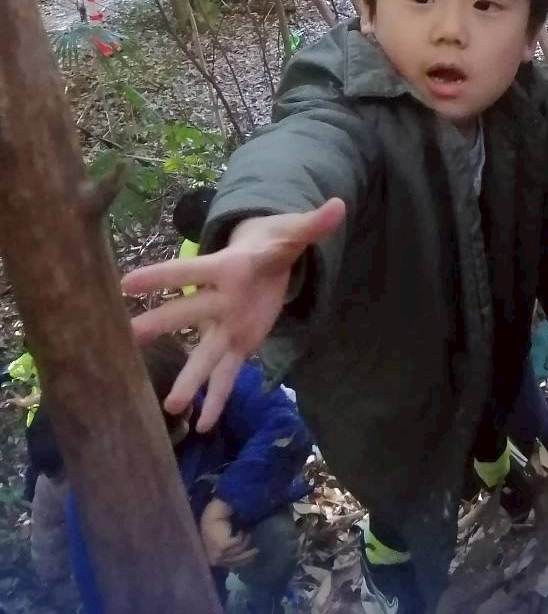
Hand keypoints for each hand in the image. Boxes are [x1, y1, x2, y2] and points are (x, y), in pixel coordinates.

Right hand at [121, 199, 344, 430]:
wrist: (268, 254)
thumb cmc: (274, 240)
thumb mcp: (294, 231)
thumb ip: (313, 223)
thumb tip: (339, 205)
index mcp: (227, 268)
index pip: (190, 269)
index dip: (161, 275)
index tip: (126, 283)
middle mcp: (219, 299)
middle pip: (189, 312)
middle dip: (162, 324)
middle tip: (129, 336)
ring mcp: (226, 325)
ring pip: (204, 354)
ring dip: (189, 378)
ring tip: (171, 407)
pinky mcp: (239, 344)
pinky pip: (226, 373)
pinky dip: (217, 398)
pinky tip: (204, 424)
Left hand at [199, 498, 256, 568]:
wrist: (212, 516)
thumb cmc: (218, 527)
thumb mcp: (225, 542)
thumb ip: (232, 550)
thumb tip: (247, 555)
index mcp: (215, 561)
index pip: (232, 565)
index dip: (244, 561)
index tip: (254, 557)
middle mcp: (216, 560)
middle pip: (237, 560)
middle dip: (248, 555)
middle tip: (257, 550)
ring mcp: (219, 554)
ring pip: (240, 550)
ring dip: (245, 540)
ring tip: (248, 532)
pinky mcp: (223, 546)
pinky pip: (239, 542)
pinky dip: (241, 535)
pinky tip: (241, 530)